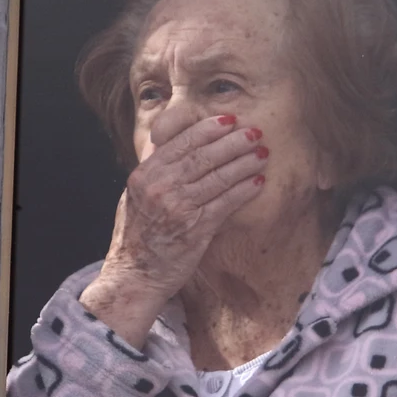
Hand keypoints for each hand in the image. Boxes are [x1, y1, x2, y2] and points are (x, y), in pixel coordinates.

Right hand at [79, 114, 267, 345]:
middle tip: (254, 132)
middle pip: (203, 156)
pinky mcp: (195, 229)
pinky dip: (244, 190)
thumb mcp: (135, 195)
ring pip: (218, 177)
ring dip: (244, 163)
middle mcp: (160, 187)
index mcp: (144, 174)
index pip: (180, 142)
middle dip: (232, 142)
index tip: (228, 120)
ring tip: (262, 154)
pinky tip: (258, 182)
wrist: (134, 276)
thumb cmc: (137, 236)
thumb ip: (153, 168)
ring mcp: (178, 208)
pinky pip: (225, 203)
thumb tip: (167, 139)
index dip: (207, 129)